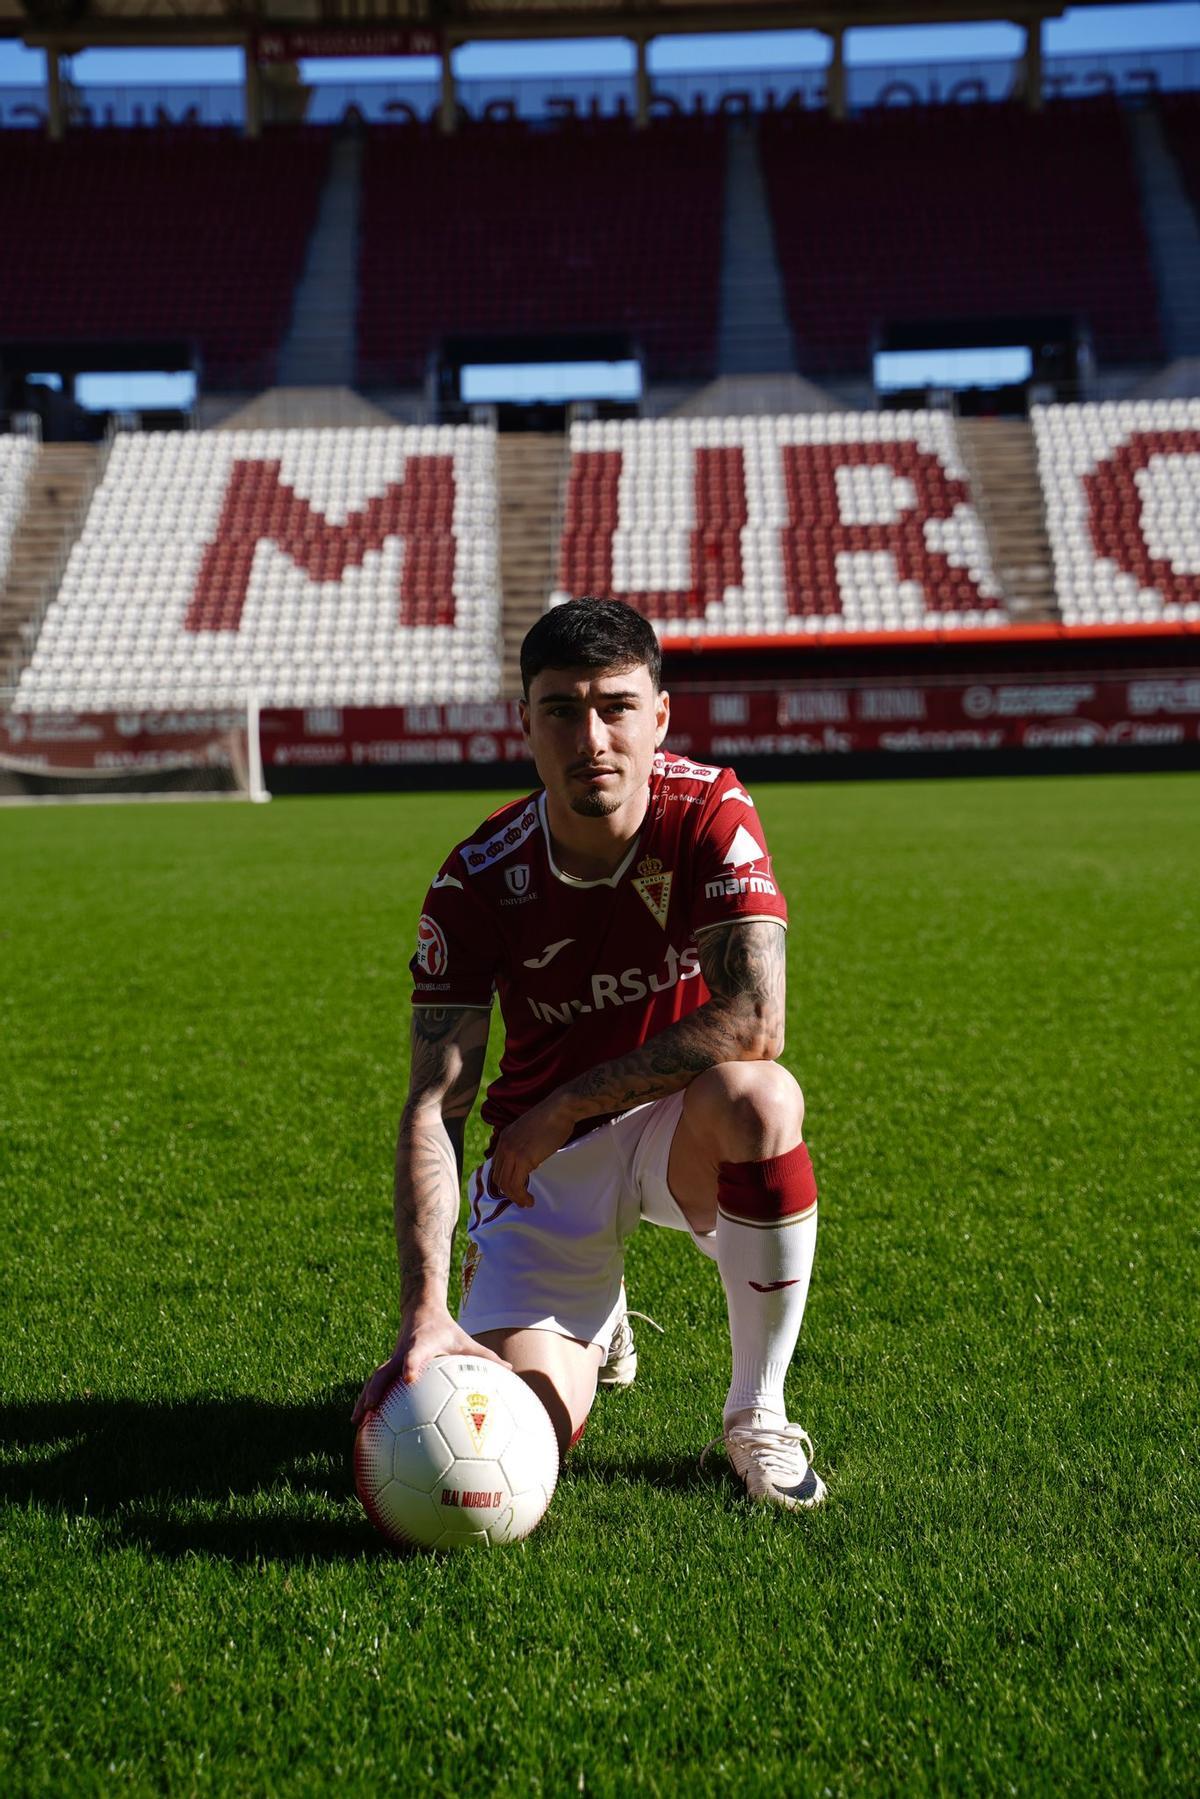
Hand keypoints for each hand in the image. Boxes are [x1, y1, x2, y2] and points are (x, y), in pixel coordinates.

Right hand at [351, 1308, 510, 1425]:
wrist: (421, 1310)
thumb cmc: (446, 1330)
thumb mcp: (467, 1341)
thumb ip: (487, 1356)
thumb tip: (512, 1370)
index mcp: (422, 1345)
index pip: (416, 1354)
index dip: (412, 1364)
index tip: (409, 1377)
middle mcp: (403, 1353)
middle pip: (385, 1370)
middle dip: (377, 1387)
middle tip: (370, 1407)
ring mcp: (393, 1361)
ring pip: (374, 1379)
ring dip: (364, 1397)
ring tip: (356, 1420)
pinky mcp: (389, 1368)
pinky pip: (376, 1385)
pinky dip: (367, 1401)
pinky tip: (361, 1423)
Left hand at [487, 1090, 576, 1207]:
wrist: (561, 1108)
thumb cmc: (553, 1118)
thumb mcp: (531, 1131)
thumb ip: (525, 1144)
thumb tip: (531, 1159)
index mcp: (505, 1137)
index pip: (497, 1165)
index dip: (504, 1180)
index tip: (516, 1189)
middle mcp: (504, 1145)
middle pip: (498, 1177)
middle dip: (508, 1192)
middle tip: (521, 1199)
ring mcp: (512, 1152)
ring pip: (506, 1184)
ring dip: (515, 1197)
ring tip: (526, 1203)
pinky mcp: (524, 1158)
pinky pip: (516, 1184)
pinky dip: (521, 1196)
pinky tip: (530, 1199)